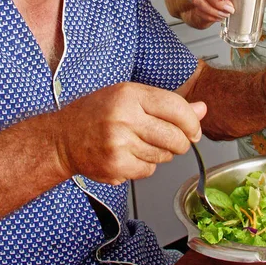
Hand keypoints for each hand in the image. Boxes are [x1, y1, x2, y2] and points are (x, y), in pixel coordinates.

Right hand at [57, 82, 206, 184]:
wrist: (63, 138)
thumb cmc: (97, 113)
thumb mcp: (131, 97)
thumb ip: (168, 104)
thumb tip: (202, 109)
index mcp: (130, 94)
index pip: (177, 108)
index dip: (192, 122)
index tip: (194, 130)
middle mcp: (125, 118)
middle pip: (175, 137)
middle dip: (181, 142)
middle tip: (172, 140)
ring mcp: (119, 144)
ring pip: (164, 156)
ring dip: (160, 153)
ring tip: (139, 143)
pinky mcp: (116, 166)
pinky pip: (149, 170)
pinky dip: (145, 166)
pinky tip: (130, 155)